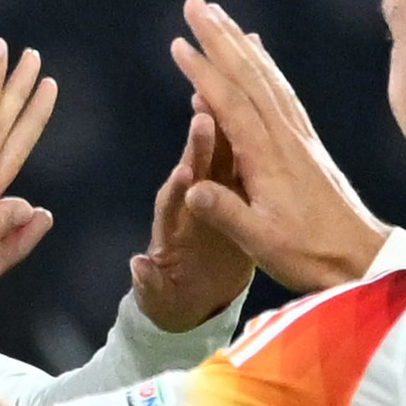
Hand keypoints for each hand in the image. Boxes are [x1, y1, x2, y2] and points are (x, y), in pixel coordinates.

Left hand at [131, 112, 254, 330]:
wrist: (198, 298)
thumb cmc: (172, 298)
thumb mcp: (160, 299)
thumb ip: (150, 284)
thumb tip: (138, 267)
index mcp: (170, 230)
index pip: (171, 204)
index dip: (177, 189)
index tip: (183, 173)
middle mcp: (189, 208)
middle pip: (195, 172)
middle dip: (198, 146)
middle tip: (203, 117)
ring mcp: (214, 201)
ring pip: (222, 164)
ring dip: (226, 137)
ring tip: (233, 107)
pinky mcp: (238, 203)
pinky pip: (247, 174)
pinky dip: (253, 153)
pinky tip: (267, 130)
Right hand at [170, 0, 390, 292]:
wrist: (361, 258)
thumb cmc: (308, 254)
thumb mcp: (260, 241)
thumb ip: (225, 212)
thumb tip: (191, 187)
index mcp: (268, 156)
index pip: (230, 102)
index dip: (203, 71)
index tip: (179, 43)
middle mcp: (286, 136)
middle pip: (250, 75)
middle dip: (221, 37)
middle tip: (196, 4)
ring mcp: (299, 136)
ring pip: (267, 78)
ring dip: (241, 44)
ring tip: (220, 17)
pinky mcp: (307, 143)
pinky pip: (283, 93)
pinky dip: (266, 67)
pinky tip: (259, 56)